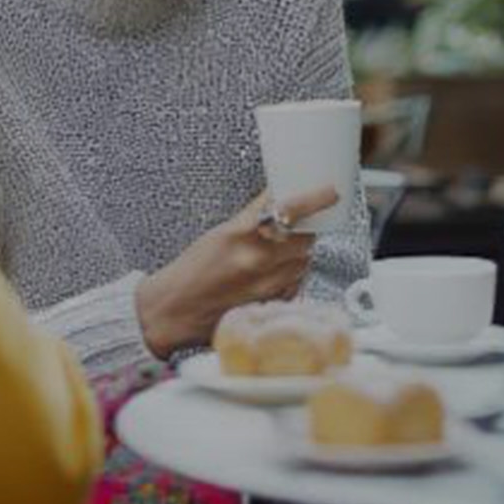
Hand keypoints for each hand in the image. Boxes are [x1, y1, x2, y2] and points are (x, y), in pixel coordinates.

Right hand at [134, 186, 337, 356]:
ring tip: (278, 254)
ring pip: (304, 261)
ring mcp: (267, 286)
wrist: (172, 310)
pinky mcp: (270, 305)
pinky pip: (296, 284)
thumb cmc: (191, 271)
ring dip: (299, 254)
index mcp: (242, 234)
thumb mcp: (220, 233)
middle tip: (299, 227)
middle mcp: (257, 259)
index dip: (315, 199)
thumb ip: (253, 217)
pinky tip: (272, 276)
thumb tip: (280, 196)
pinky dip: (291, 276)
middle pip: (306, 237)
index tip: (330, 192)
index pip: (290, 209)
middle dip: (307, 230)